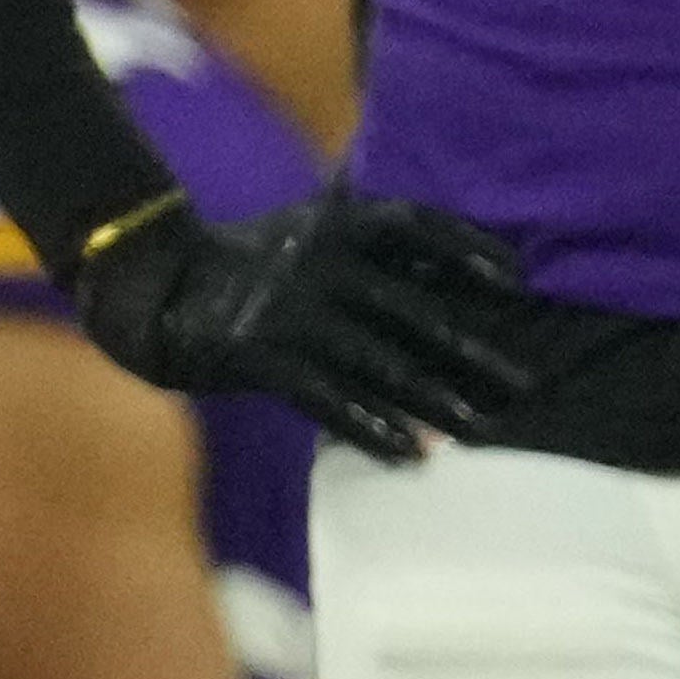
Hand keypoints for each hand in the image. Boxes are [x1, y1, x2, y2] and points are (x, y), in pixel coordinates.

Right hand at [79, 190, 540, 463]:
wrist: (151, 284)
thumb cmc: (253, 262)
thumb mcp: (312, 232)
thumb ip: (376, 243)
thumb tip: (468, 263)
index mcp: (336, 225)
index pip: (416, 226)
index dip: (467, 247)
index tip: (518, 279)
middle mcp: (317, 262)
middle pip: (411, 309)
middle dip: (471, 351)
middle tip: (528, 385)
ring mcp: (287, 310)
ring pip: (375, 360)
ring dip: (432, 398)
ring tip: (480, 428)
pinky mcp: (256, 354)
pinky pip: (324, 397)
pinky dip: (370, 426)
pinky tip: (411, 453)